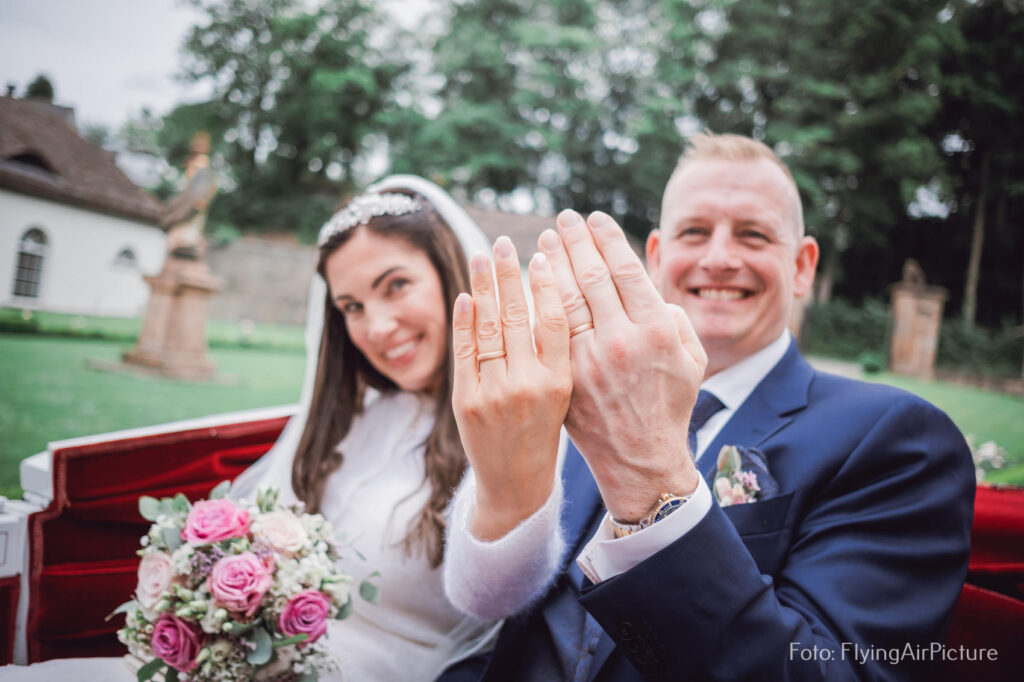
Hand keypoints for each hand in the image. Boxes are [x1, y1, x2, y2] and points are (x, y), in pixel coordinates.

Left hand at [452, 236, 571, 539]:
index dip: (546, 285)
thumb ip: (559, 352)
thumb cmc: (546, 433)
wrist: (516, 484)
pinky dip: (464, 321)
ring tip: (481, 256)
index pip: (554, 321)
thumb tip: (548, 296)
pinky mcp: (466, 401)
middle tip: (504, 243)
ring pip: (488, 328)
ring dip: (483, 287)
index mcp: (560, 382)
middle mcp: (528, 385)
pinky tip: (465, 295)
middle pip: (516, 317)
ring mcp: (494, 393)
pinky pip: (465, 351)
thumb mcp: (566, 394)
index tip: (540, 256)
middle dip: (508, 274)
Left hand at [539, 210, 707, 521]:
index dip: (606, 238)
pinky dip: (537, 303)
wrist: (641, 459)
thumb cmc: (670, 403)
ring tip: (544, 242)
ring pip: (563, 300)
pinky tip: (529, 284)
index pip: (625, 269)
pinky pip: (546, 332)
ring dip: (552, 265)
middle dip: (574, 241)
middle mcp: (622, 340)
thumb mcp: (691, 358)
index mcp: (657, 330)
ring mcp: (590, 361)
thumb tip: (643, 286)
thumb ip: (673, 315)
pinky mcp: (565, 379)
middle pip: (590, 276)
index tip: (594, 219)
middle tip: (562, 219)